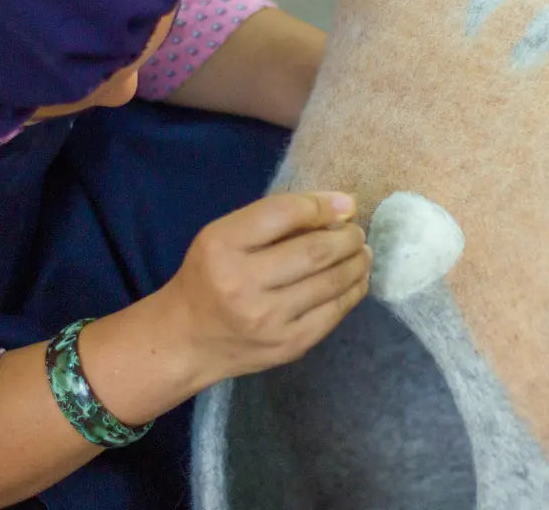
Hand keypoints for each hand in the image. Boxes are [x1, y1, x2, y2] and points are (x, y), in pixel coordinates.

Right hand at [158, 192, 370, 384]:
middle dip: (348, 237)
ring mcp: (268, 319)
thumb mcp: (224, 236)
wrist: (187, 339)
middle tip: (356, 232)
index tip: (345, 204)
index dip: (323, 206)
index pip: (283, 214)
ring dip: (357, 262)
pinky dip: (352, 291)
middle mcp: (243, 283)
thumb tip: (341, 206)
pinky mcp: (288, 345)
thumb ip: (273, 218)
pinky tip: (356, 279)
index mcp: (222, 246)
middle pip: (315, 251)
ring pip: (331, 282)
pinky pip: (334, 313)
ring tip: (361, 252)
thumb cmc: (209, 276)